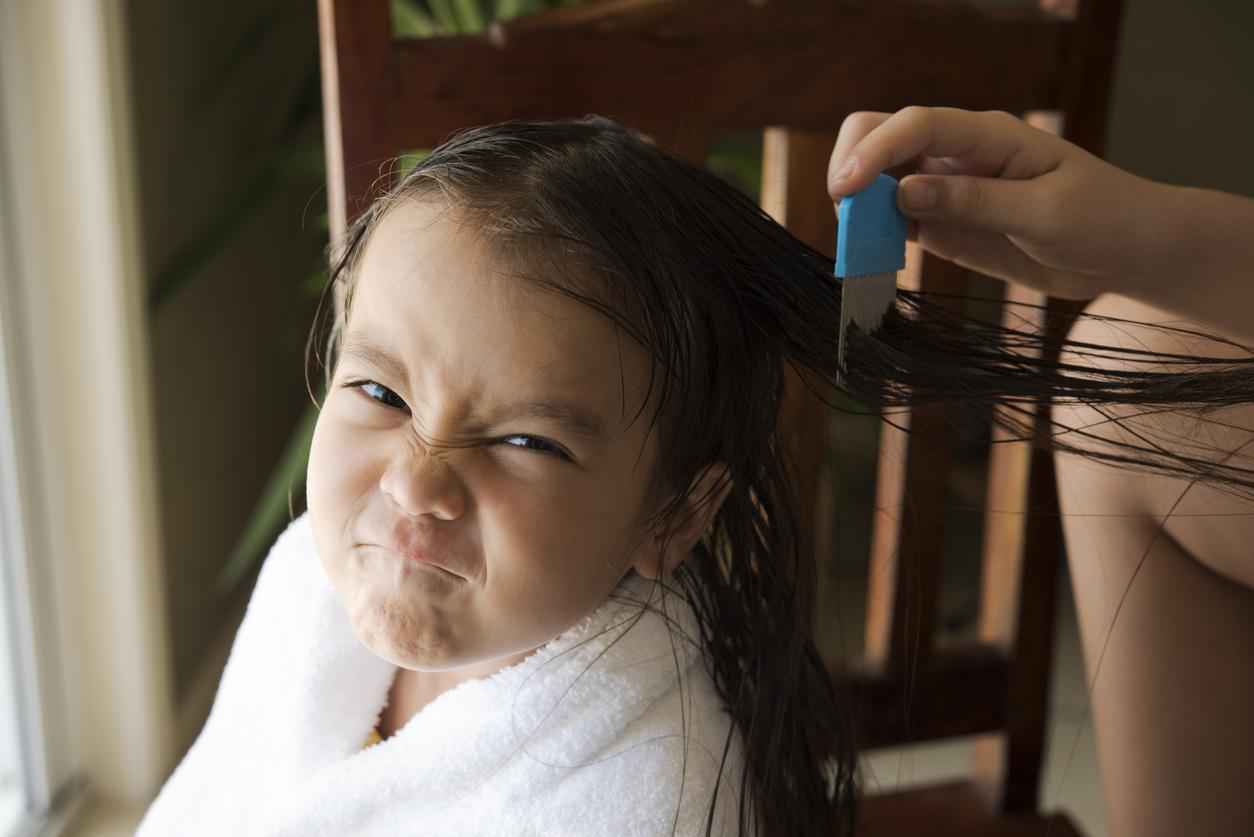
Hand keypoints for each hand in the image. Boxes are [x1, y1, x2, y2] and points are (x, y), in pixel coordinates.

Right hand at [826, 106, 1170, 299]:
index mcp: (988, 135)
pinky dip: (874, 238)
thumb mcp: (1047, 212)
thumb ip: (976, 201)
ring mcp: (946, 187)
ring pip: (879, 181)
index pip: (917, 125)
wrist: (1127, 250)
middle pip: (881, 136)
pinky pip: (894, 222)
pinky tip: (874, 260)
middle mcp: (958, 153)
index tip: (847, 189)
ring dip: (858, 209)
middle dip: (852, 169)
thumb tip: (905, 194)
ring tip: (857, 248)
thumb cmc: (1104, 218)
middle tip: (846, 218)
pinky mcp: (943, 224)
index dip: (875, 151)